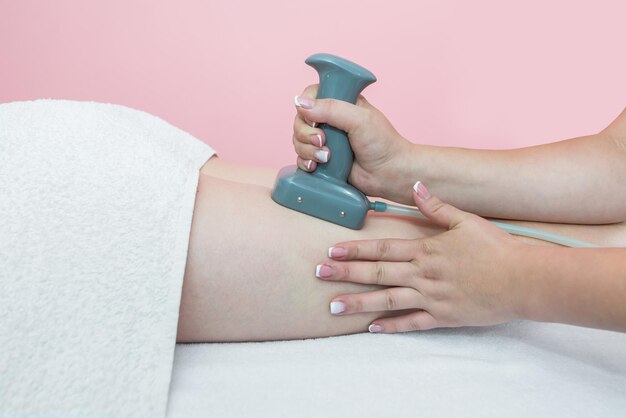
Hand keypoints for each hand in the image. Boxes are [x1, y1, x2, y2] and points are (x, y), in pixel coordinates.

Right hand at [293, 85, 413, 201]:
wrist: (390, 174)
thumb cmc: (383, 144)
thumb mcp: (359, 119)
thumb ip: (331, 108)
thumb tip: (300, 103)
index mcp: (341, 103)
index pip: (311, 95)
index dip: (306, 106)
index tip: (313, 119)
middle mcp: (330, 121)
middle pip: (300, 120)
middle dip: (306, 133)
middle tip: (323, 141)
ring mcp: (325, 141)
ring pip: (298, 140)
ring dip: (307, 150)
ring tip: (326, 158)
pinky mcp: (322, 160)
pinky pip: (302, 159)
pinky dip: (305, 163)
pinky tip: (316, 167)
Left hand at [315, 181, 527, 332]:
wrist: (524, 280)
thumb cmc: (497, 248)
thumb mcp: (466, 220)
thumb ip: (437, 205)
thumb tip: (415, 185)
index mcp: (426, 250)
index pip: (382, 248)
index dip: (355, 248)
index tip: (331, 249)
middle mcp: (423, 274)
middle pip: (377, 273)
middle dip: (345, 273)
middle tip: (318, 273)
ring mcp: (431, 298)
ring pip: (388, 301)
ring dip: (358, 303)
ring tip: (332, 307)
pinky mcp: (443, 317)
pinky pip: (412, 324)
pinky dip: (392, 327)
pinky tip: (372, 329)